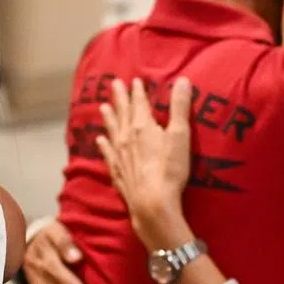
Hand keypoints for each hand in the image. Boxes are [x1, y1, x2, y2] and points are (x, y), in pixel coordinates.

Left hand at [96, 77, 193, 251]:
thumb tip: (183, 80)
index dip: (137, 91)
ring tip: (103, 107)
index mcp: (142, 126)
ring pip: (112, 130)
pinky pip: (108, 153)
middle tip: (114, 84)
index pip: (139, 104)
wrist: (152, 203)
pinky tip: (100, 140)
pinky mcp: (118, 172)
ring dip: (108, 117)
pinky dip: (103, 145)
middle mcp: (126, 137)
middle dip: (120, 98)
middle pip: (123, 113)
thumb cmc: (169, 169)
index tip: (134, 81)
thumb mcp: (180, 135)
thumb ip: (180, 107)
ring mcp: (120, 155)